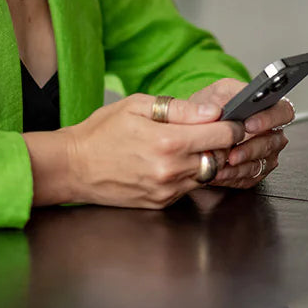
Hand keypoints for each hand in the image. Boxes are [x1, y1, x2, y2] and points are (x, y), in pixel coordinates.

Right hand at [48, 94, 244, 209]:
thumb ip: (178, 109)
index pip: (223, 135)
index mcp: (169, 141)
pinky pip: (190, 187)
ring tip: (192, 144)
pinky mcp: (163, 202)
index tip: (231, 120)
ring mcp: (169, 190)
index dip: (232, 125)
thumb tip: (212, 111)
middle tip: (215, 131)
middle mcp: (173, 170)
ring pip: (209, 174)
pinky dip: (190, 173)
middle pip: (222, 157)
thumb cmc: (102, 131)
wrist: (75, 166)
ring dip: (208, 159)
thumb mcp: (136, 105)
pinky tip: (174, 161)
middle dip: (223, 143)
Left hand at [188, 78, 292, 187]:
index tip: (249, 124)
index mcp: (268, 109)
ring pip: (262, 163)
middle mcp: (272, 132)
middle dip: (251, 148)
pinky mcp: (256, 171)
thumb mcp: (216, 92)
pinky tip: (221, 172)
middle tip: (234, 151)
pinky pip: (251, 177)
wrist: (202, 124)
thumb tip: (216, 110)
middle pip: (273, 142)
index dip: (269, 119)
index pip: (283, 112)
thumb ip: (220, 98)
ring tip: (225, 162)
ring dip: (242, 165)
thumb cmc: (214, 106)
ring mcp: (266, 153)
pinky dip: (234, 176)